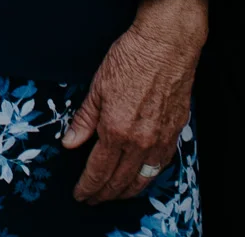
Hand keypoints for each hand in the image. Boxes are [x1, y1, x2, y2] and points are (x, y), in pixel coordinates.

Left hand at [61, 0, 205, 201]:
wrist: (166, 45)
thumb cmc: (130, 59)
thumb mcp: (97, 88)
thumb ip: (83, 121)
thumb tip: (69, 144)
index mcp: (116, 130)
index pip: (98, 171)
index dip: (88, 186)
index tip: (80, 194)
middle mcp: (140, 141)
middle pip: (120, 180)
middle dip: (104, 194)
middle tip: (93, 199)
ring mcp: (160, 138)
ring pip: (143, 178)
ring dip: (127, 191)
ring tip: (114, 195)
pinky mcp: (175, 132)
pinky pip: (161, 164)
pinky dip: (149, 176)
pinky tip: (141, 176)